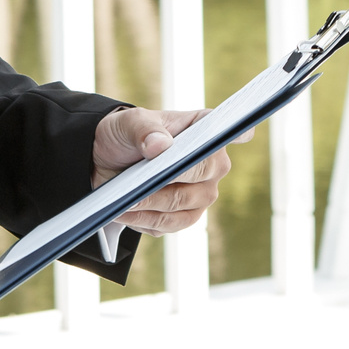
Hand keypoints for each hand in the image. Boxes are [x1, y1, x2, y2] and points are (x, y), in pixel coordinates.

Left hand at [91, 107, 227, 234]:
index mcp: (205, 131)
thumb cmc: (125, 136)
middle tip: (138, 185)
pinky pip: (168, 225)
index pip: (231, 132)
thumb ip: (144, 129)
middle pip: (203, 177)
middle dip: (169, 182)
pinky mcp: (183, 216)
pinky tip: (125, 211)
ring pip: (184, 207)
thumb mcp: (128, 123)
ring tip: (125, 201)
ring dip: (151, 206)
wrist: (106, 162)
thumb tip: (160, 146)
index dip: (240, 134)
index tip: (243, 134)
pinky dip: (144, 220)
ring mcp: (201, 193)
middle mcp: (211, 164)